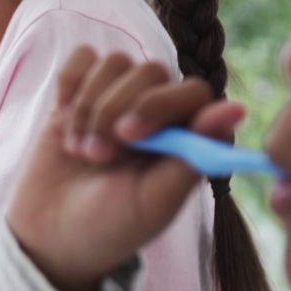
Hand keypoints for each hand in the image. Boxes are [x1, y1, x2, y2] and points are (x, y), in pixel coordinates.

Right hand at [6, 47, 243, 290]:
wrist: (54, 232)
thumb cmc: (113, 224)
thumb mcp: (154, 201)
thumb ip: (193, 156)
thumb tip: (236, 108)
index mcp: (187, 136)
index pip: (193, 91)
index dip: (160, 104)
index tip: (127, 136)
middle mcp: (157, 109)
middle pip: (148, 71)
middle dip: (114, 110)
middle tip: (97, 156)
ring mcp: (117, 96)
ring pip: (112, 63)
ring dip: (88, 106)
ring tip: (80, 150)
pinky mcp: (79, 90)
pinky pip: (81, 57)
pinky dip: (69, 84)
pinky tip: (64, 117)